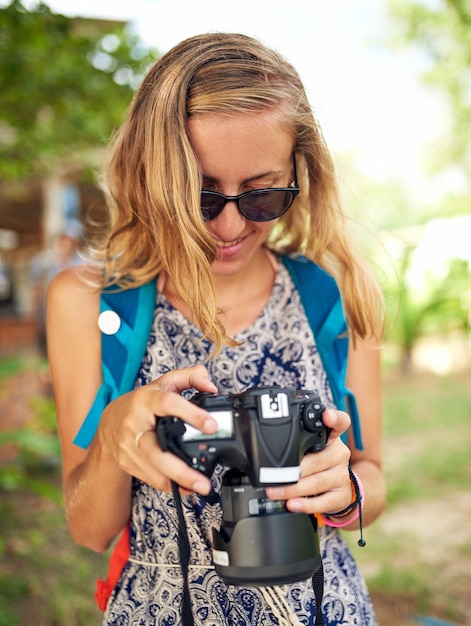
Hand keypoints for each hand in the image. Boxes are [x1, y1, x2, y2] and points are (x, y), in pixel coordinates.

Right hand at [97, 365, 218, 494]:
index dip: (191, 413)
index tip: (212, 425)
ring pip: (154, 468)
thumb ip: (190, 377)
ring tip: (201, 487)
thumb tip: (211, 387)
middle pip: (156, 450)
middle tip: (204, 480)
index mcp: (146, 400)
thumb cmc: (142, 403)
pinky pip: (151, 478)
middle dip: (181, 469)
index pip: (168, 403)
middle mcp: (135, 424)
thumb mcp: (164, 383)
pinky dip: (171, 486)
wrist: (110, 422)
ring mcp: (129, 446)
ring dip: (179, 482)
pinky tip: (187, 488)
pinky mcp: (128, 462)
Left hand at [265, 409, 352, 514]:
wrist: (336, 488)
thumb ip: (294, 440)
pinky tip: (293, 504)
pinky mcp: (342, 495)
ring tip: (275, 492)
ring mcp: (342, 475)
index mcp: (331, 436)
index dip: (334, 418)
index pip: (340, 422)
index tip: (327, 416)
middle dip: (291, 471)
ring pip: (317, 482)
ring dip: (293, 489)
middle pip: (316, 461)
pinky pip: (324, 502)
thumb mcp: (308, 447)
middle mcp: (339, 453)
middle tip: (271, 477)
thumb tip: (269, 434)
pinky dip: (306, 505)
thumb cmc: (316, 462)